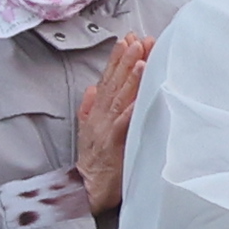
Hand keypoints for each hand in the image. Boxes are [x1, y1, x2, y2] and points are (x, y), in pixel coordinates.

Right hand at [72, 34, 150, 214]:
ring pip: (120, 97)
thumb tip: (92, 88)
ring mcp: (106, 128)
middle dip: (127, 59)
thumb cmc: (94, 162)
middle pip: (116, 83)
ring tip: (141, 56)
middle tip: (139, 39)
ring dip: (131, 76)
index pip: (109, 80)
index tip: (128, 40)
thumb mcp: (87, 131)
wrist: (87, 189)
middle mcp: (101, 116)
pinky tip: (141, 94)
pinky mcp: (114, 143)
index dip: (118, 59)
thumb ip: (89, 108)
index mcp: (97, 112)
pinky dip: (132, 107)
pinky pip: (125, 122)